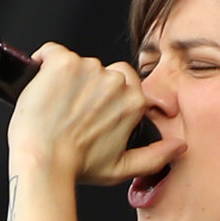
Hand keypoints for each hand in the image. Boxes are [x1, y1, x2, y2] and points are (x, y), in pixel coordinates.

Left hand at [8, 43, 182, 187]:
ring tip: (55, 107)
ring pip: (77, 64)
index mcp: (133, 101)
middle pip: (101, 72)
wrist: (43, 162)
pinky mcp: (62, 61)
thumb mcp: (122, 168)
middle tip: (70, 112)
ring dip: (66, 79)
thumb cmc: (77, 166)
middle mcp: (115, 81)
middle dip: (87, 87)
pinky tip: (40, 84)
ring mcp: (89, 68)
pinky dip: (43, 63)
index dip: (104, 98)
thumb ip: (155, 156)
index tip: (90, 111)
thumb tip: (179, 147)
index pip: (124, 83)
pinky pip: (51, 52)